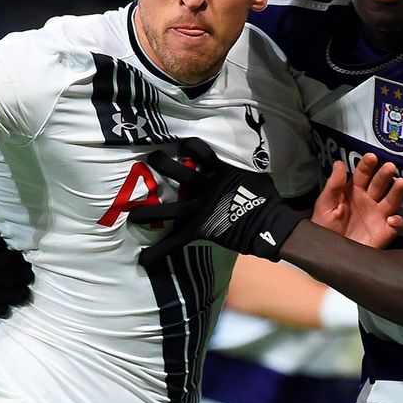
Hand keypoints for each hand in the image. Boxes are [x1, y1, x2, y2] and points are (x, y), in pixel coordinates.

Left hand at [129, 138, 304, 265]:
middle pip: (180, 173)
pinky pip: (176, 240)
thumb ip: (243, 172)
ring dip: (149, 210)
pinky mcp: (200, 228)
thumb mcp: (257, 178)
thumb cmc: (267, 199)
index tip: (180, 142)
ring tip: (131, 215)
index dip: (191, 146)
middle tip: (150, 159)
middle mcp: (207, 188)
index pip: (202, 153)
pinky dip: (159, 250)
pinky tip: (143, 260)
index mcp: (221, 173)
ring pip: (171, 208)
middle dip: (163, 165)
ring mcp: (201, 209)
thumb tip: (243, 168)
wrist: (271, 224)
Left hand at [311, 154, 402, 248]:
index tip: (371, 157)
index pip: (362, 174)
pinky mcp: (384, 232)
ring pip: (391, 201)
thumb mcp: (325, 205)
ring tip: (400, 183)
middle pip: (379, 184)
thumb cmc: (324, 226)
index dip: (367, 165)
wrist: (327, 252)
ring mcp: (378, 216)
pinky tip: (393, 218)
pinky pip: (395, 226)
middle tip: (390, 167)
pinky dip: (397, 222)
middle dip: (384, 175)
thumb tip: (339, 163)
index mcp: (354, 191)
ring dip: (397, 192)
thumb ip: (333, 185)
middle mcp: (369, 200)